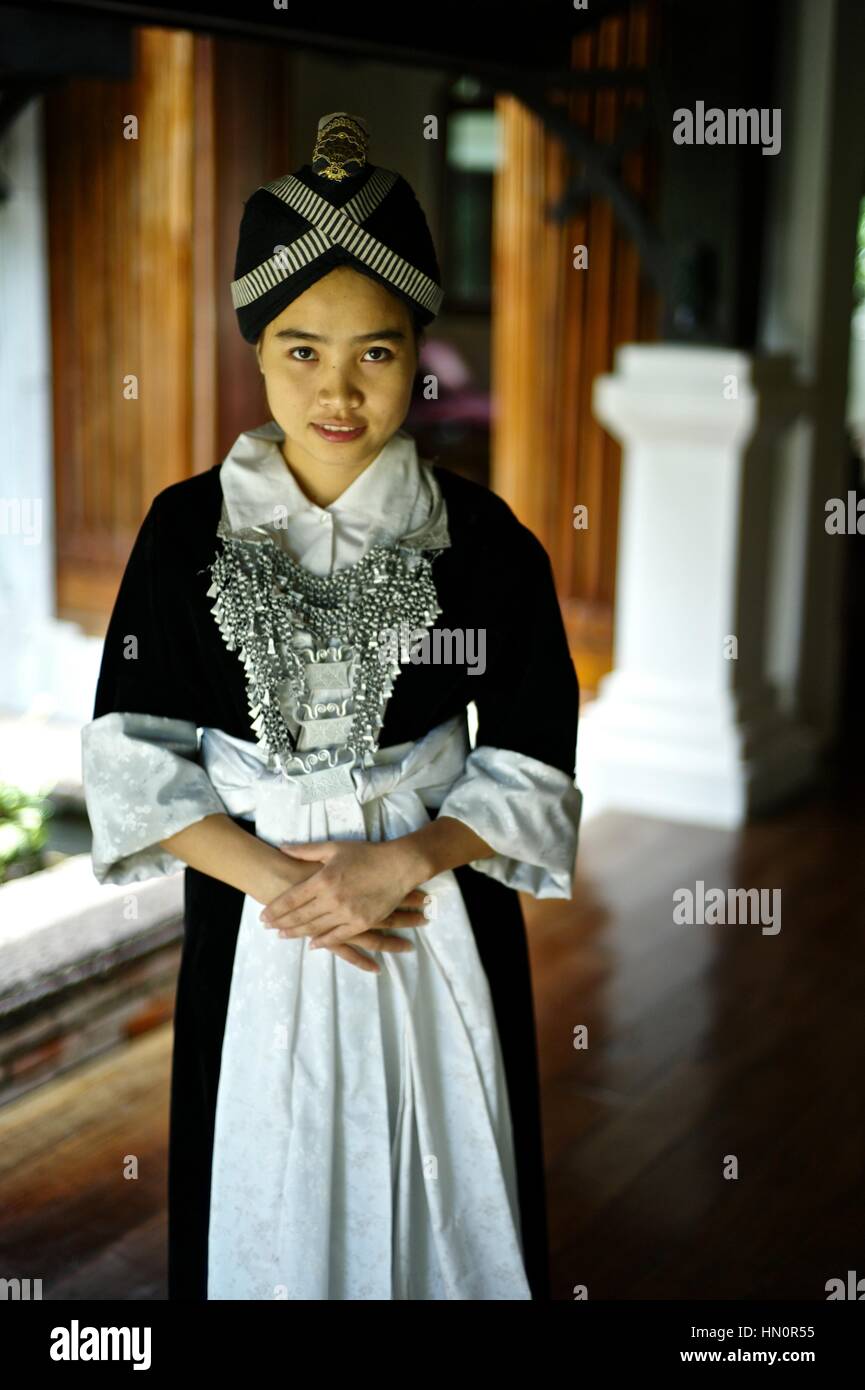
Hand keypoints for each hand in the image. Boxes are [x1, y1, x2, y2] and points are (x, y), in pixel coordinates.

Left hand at [260, 838, 431, 973]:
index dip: (275, 909)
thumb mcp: (334, 848)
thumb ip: (306, 850)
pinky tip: (312, 944)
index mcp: (323, 879)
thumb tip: (282, 848)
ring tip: (283, 936)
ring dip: (297, 933)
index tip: (263, 916)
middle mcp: (332, 899)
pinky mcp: (361, 922)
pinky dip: (323, 942)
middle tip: (267, 928)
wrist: (399, 866)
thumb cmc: (366, 854)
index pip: (292, 899)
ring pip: (315, 928)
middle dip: (281, 923)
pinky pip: (338, 936)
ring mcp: (347, 913)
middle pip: (299, 916)